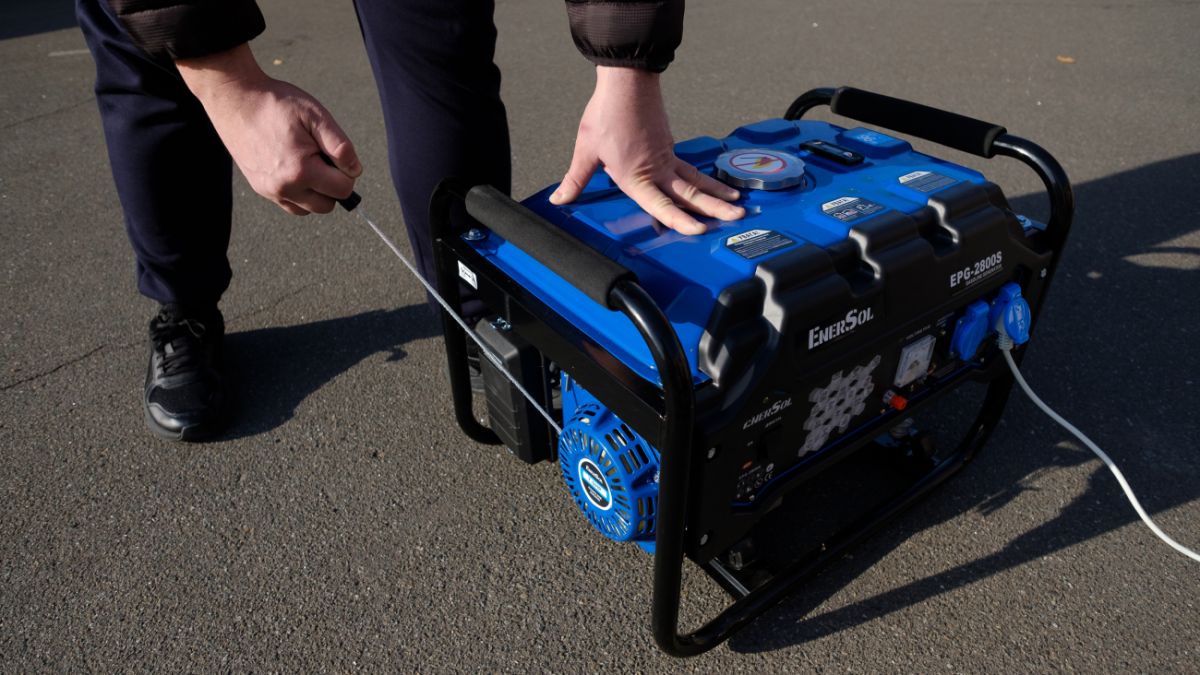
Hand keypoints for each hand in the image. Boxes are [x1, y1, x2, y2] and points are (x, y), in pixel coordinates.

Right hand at [177, 44, 360, 215]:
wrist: (236, 99)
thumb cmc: (277, 104)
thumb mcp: (316, 116)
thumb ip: (340, 146)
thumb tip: (355, 170)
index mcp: (301, 170)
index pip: (343, 189)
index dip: (346, 171)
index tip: (333, 152)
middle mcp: (285, 188)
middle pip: (328, 205)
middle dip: (333, 184)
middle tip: (321, 157)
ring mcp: (271, 191)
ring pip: (310, 208)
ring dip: (317, 191)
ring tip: (308, 162)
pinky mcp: (261, 189)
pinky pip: (291, 205)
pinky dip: (300, 194)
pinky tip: (296, 169)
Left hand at [551, 66, 743, 234]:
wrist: (626, 82)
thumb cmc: (606, 114)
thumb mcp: (585, 151)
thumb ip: (575, 181)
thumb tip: (559, 200)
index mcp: (634, 176)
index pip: (661, 205)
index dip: (680, 220)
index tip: (700, 230)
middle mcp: (655, 170)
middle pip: (689, 194)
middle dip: (715, 209)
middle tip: (738, 218)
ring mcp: (666, 157)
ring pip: (695, 181)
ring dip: (716, 194)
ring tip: (737, 205)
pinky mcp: (669, 146)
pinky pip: (689, 168)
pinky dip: (704, 180)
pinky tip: (714, 187)